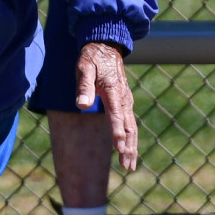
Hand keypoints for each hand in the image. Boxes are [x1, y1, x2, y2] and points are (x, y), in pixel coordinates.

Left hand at [75, 41, 137, 172]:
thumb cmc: (92, 58)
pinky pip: (130, 124)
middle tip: (127, 165)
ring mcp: (126, 101)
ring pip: (132, 128)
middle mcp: (124, 98)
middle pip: (129, 127)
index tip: (119, 148)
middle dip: (128, 147)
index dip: (117, 132)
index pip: (116, 115)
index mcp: (114, 91)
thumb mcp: (84, 68)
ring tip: (129, 166)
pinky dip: (131, 139)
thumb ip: (84, 86)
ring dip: (132, 147)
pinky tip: (129, 152)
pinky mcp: (125, 103)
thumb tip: (82, 105)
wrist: (106, 47)